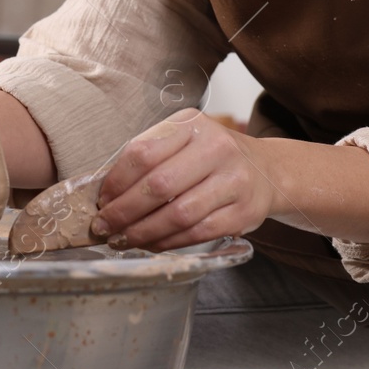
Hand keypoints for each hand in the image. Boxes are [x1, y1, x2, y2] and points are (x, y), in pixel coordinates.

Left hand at [91, 109, 277, 251]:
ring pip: (178, 214)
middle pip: (159, 185)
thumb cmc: (211, 156)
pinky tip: (151, 243)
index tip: (102, 200)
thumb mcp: (183, 140)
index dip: (116, 181)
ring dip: (143, 232)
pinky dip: (168, 242)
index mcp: (192, 124)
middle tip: (104, 226)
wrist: (267, 170)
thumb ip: (149, 157)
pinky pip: (198, 233)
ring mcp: (234, 181)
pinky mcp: (243, 212)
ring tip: (123, 239)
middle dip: (124, 211)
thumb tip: (107, 193)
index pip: (144, 153)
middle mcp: (217, 148)